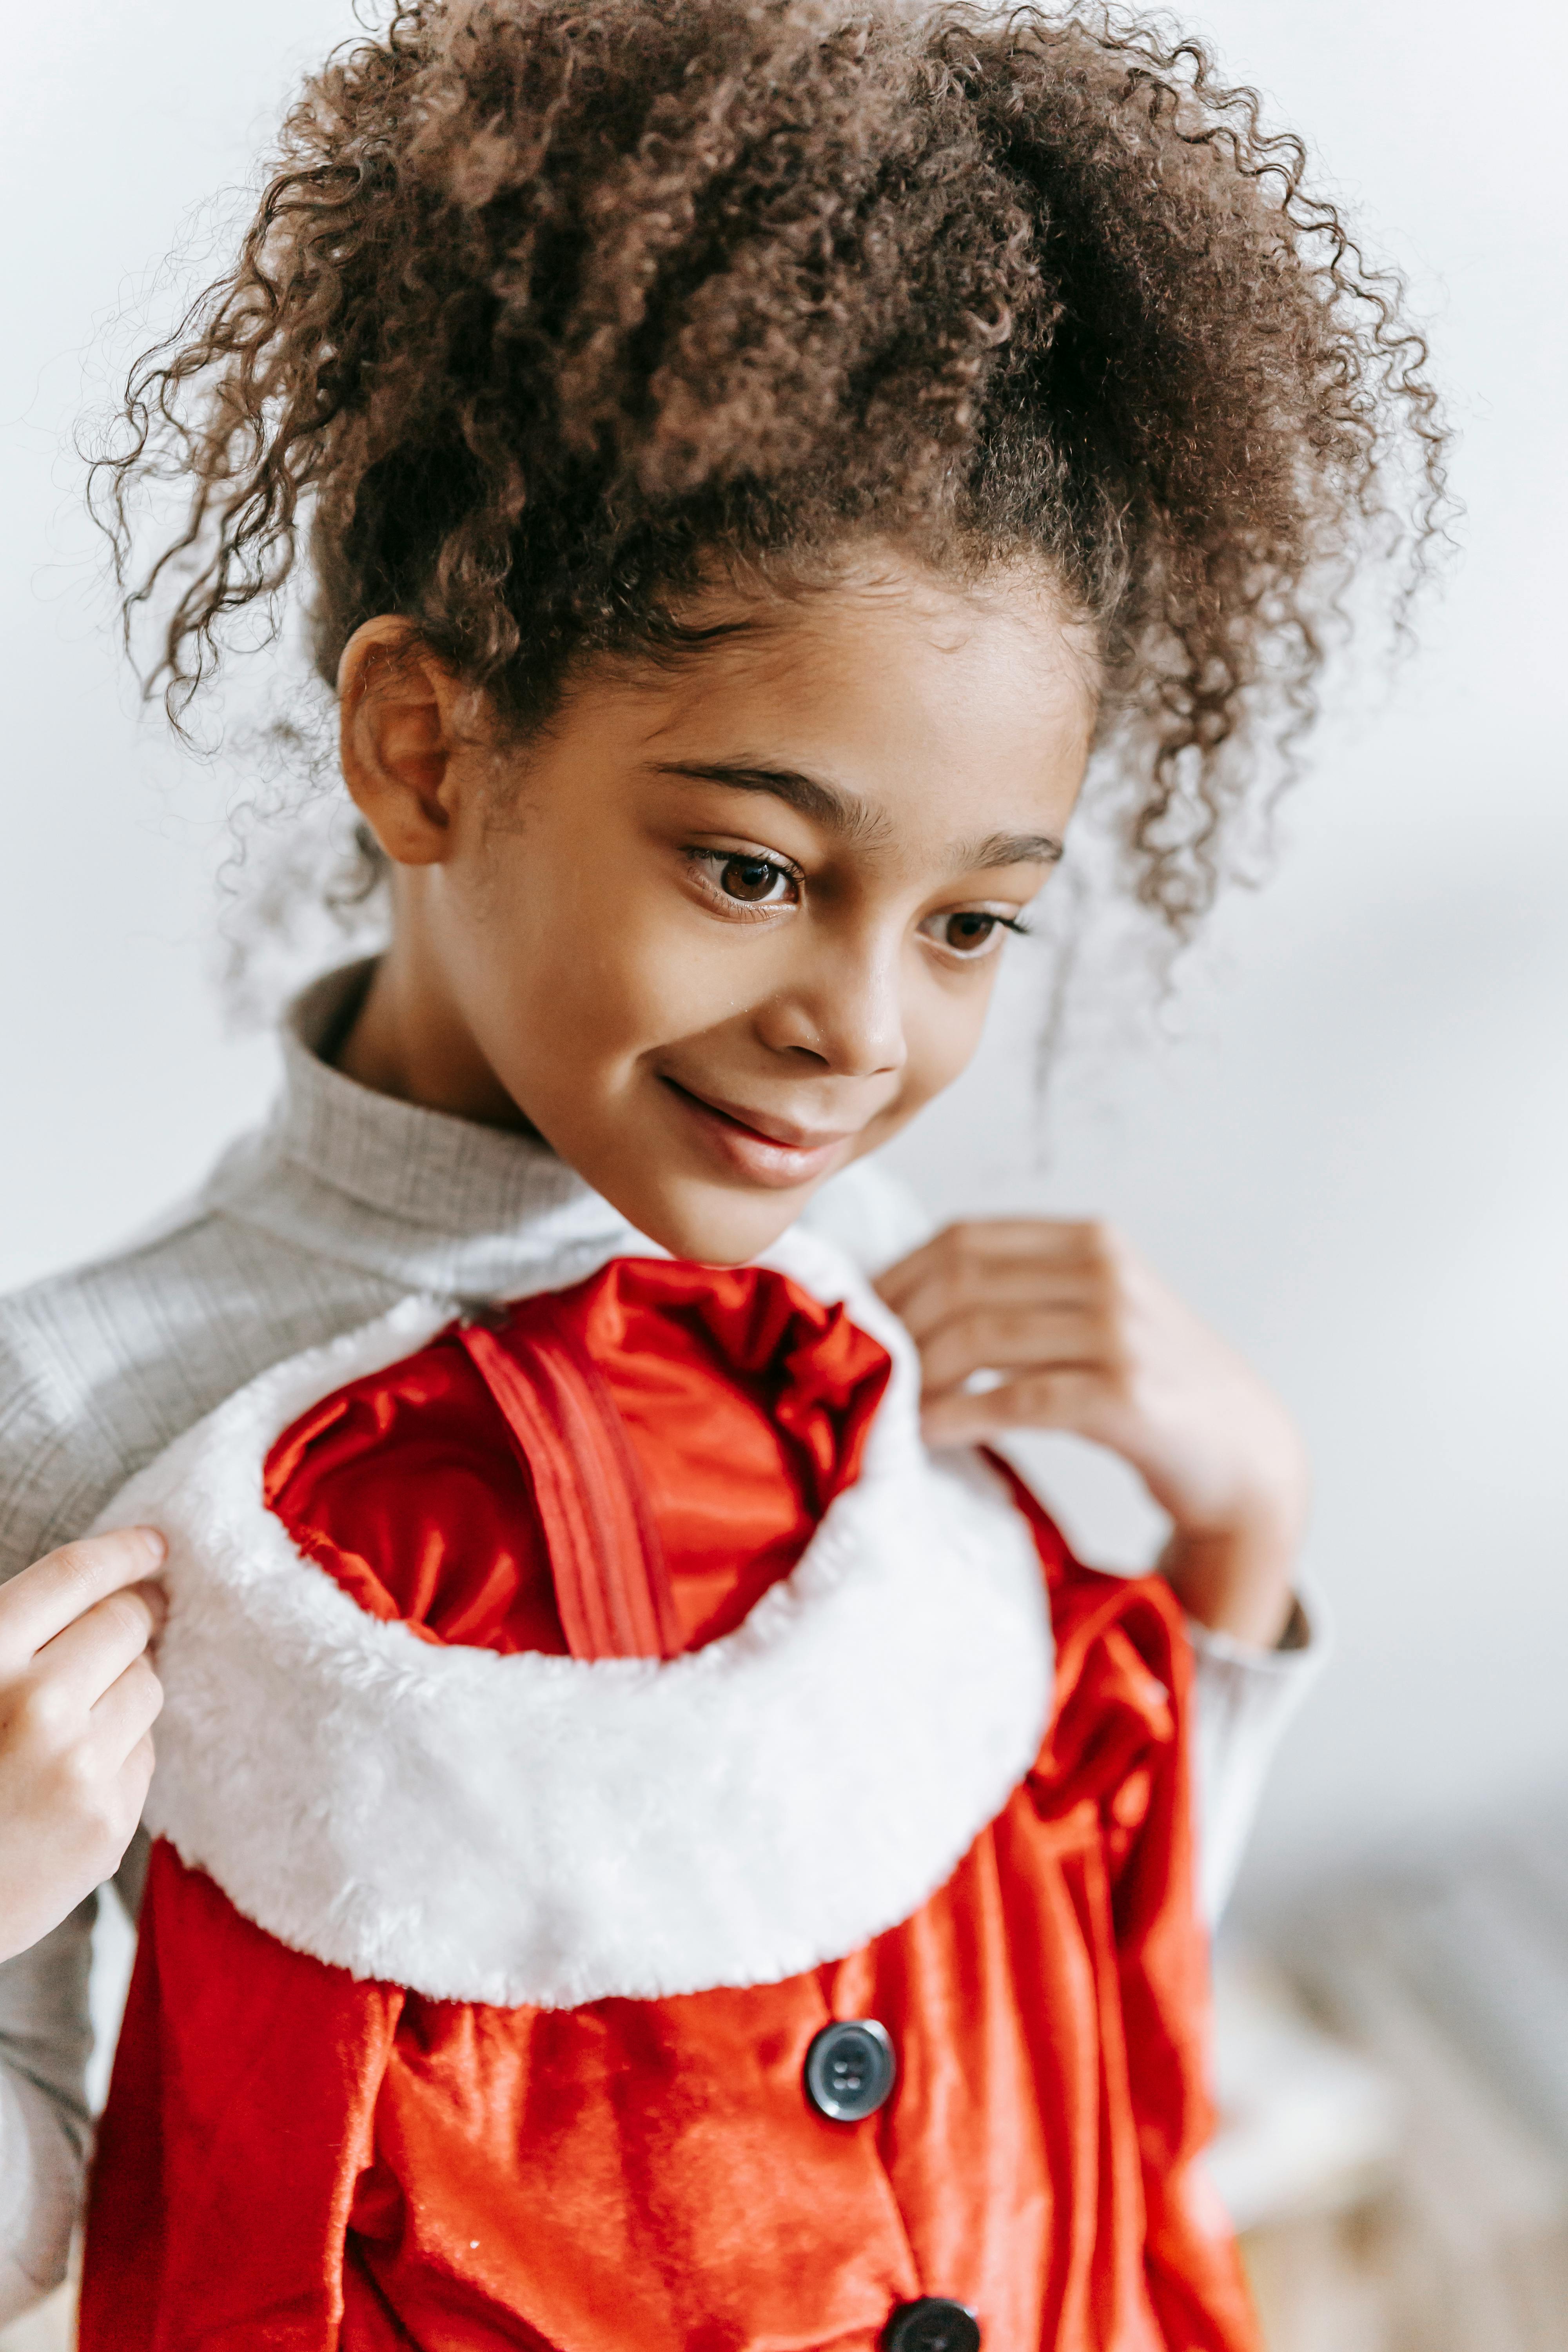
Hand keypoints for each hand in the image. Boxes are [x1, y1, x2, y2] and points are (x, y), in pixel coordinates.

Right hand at [0, 1528, 166, 1961]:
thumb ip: (14, 1636)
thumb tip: (101, 1588)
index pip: (76, 1575)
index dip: (123, 1552)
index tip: (154, 1544)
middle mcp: (39, 1706)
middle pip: (126, 1624)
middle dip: (131, 1616)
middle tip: (132, 1616)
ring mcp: (81, 1769)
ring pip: (147, 1684)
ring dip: (127, 1682)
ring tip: (82, 1707)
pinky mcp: (109, 1824)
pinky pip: (143, 1752)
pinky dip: (120, 1748)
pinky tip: (73, 1771)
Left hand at [875, 1220, 1307, 1647]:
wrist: (1244, 1453)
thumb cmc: (1151, 1384)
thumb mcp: (1091, 1313)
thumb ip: (1020, 1294)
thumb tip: (902, 1301)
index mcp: (1090, 1240)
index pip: (963, 1239)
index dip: (897, 1276)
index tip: (855, 1316)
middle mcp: (1105, 1273)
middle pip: (962, 1281)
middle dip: (898, 1323)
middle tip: (858, 1365)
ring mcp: (1120, 1333)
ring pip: (981, 1335)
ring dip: (918, 1371)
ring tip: (883, 1400)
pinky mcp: (1124, 1397)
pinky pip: (1015, 1399)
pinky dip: (958, 1414)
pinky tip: (926, 1432)